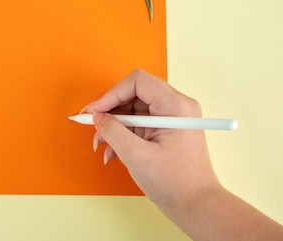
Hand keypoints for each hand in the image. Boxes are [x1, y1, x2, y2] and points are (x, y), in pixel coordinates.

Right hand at [81, 69, 219, 212]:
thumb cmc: (176, 183)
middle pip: (133, 92)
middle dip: (110, 109)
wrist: (196, 206)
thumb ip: (113, 131)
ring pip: (132, 108)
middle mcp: (176, 106)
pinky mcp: (165, 128)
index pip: (137, 82)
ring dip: (113, 124)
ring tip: (102, 144)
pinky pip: (137, 122)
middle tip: (92, 124)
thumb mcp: (137, 156)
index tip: (95, 111)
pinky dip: (122, 133)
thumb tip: (97, 117)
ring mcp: (171, 117)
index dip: (112, 94)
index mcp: (176, 107)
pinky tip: (113, 151)